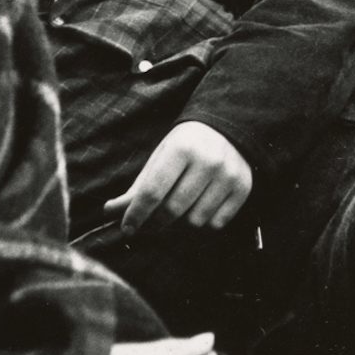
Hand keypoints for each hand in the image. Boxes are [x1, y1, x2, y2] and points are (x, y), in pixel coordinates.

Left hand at [105, 121, 252, 233]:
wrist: (227, 126)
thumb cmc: (187, 144)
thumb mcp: (161, 156)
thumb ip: (138, 186)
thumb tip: (110, 212)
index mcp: (182, 147)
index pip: (153, 191)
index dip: (136, 214)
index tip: (127, 228)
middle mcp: (208, 161)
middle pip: (173, 210)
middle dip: (155, 223)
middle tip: (147, 224)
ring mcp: (228, 175)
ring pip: (195, 221)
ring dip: (180, 225)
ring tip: (175, 214)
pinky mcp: (243, 188)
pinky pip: (217, 223)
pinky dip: (203, 224)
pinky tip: (197, 210)